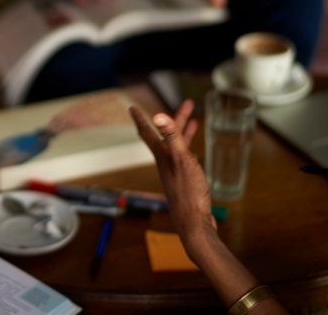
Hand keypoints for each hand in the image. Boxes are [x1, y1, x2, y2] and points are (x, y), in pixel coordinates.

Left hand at [129, 102, 216, 244]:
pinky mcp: (185, 181)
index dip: (140, 118)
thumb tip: (157, 116)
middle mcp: (166, 162)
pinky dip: (190, 149)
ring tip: (194, 119)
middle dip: (176, 118)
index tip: (131, 107)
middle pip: (167, 135)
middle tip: (187, 104)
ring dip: (184, 132)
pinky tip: (195, 150)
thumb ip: (172, 137)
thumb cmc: (188, 192)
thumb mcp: (182, 160)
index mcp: (162, 156)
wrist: (194, 222)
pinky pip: (186, 158)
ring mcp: (175, 172)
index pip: (148, 132)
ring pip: (177, 146)